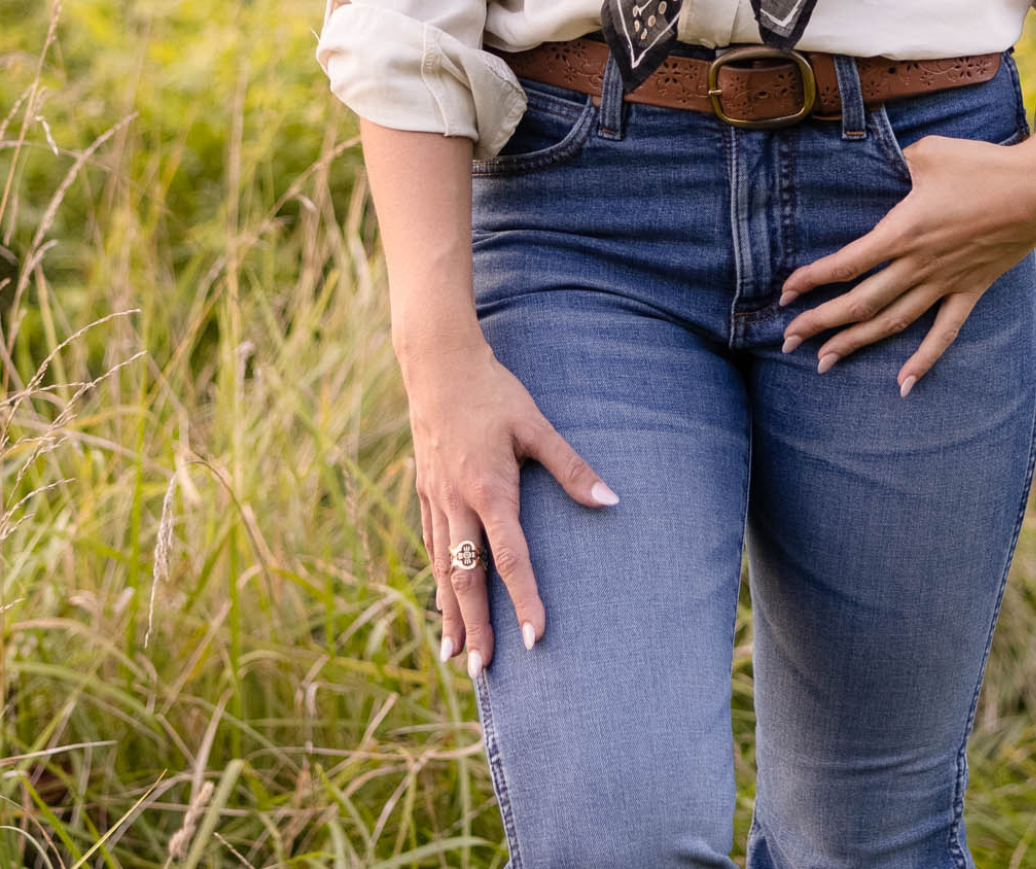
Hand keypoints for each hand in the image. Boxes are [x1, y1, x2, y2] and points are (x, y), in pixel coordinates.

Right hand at [398, 330, 619, 673]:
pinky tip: (443, 599)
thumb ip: (572, 467)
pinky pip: (430, 544)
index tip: (536, 640)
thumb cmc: (494, 392)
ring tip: (455, 654)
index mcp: (490, 489)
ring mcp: (436, 498)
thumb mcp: (536, 425)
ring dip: (451, 613)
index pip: (510, 558)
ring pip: (441, 567)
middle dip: (476, 626)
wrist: (438, 364)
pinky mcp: (424, 491)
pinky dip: (436, 578)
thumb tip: (611, 501)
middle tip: (482, 672)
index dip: (525, 600)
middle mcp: (458, 502)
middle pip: (466, 577)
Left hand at [778, 125, 1035, 393]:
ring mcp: (947, 281)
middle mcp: (920, 263)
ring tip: (824, 363)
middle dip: (821, 323)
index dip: (813, 280)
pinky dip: (923, 360)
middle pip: (861, 302)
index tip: (785, 294)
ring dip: (856, 343)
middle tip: (787, 341)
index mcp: (905, 230)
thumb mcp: (929, 151)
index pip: (848, 263)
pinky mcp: (971, 289)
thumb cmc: (983, 164)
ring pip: (893, 322)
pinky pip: (944, 333)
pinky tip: (903, 385)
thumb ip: (896, 163)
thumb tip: (880, 167)